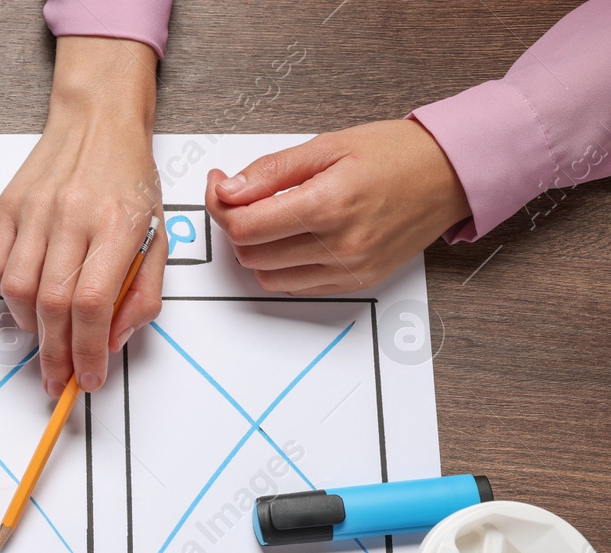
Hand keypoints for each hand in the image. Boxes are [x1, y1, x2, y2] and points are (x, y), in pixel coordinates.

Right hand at [0, 36, 165, 398]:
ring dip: (31, 328)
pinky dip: (6, 295)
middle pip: (52, 305)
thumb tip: (111, 341)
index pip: (93, 303)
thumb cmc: (128, 178)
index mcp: (116, 223)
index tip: (89, 377)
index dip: (87, 351)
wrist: (97, 121)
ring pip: (17, 291)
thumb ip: (141, 293)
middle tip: (60, 380)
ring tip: (47, 335)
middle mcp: (71, 215)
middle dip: (55, 355)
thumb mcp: (157, 236)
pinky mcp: (7, 206)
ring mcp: (34, 209)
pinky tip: (27, 297)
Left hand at [207, 119, 471, 293]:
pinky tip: (295, 238)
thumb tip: (229, 190)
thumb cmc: (397, 154)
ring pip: (267, 276)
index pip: (245, 226)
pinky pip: (296, 287)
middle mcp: (339, 244)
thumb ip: (272, 171)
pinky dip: (283, 266)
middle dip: (237, 226)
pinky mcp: (357, 281)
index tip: (221, 186)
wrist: (451, 174)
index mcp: (329, 204)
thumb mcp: (328, 145)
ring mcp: (349, 268)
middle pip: (250, 254)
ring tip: (274, 219)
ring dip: (258, 250)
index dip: (220, 206)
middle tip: (245, 198)